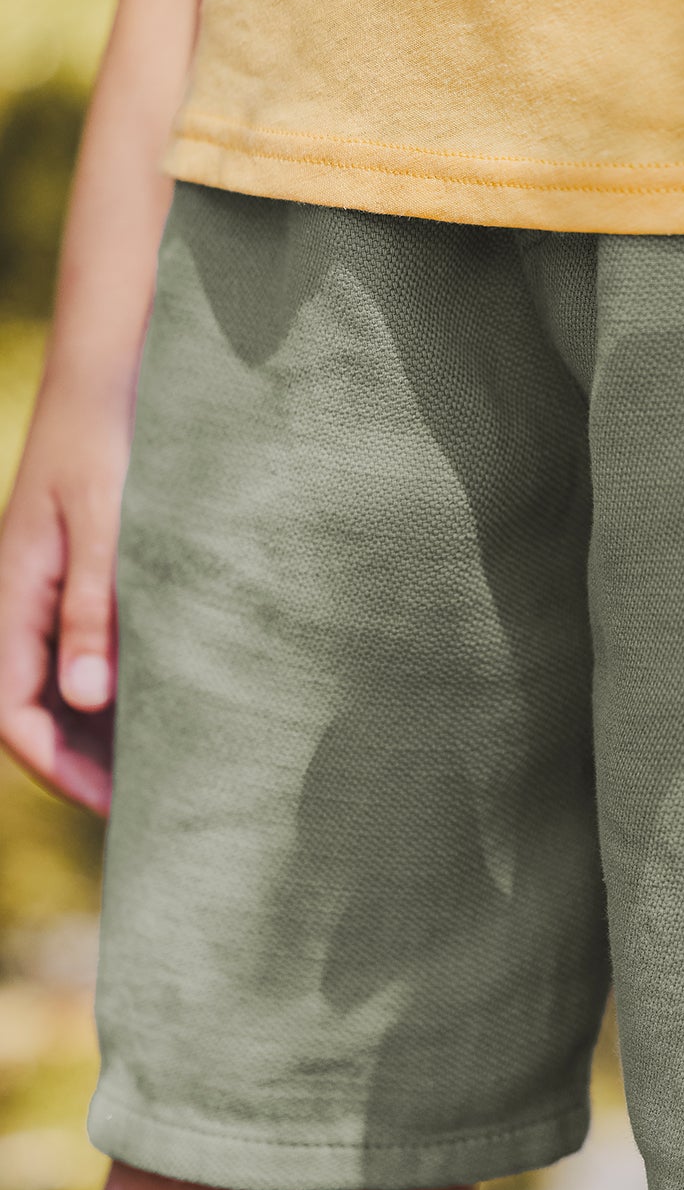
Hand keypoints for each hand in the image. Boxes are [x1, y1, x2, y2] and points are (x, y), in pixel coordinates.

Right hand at [0, 374, 128, 814]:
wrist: (107, 378)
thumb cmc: (110, 444)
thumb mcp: (110, 527)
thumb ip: (94, 610)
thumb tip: (83, 700)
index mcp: (11, 596)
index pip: (13, 713)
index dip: (57, 769)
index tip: (115, 808)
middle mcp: (17, 604)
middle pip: (29, 714)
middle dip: (76, 768)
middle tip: (145, 811)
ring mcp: (42, 596)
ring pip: (54, 691)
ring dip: (95, 739)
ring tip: (158, 778)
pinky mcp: (73, 585)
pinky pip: (79, 657)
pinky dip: (111, 696)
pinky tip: (162, 716)